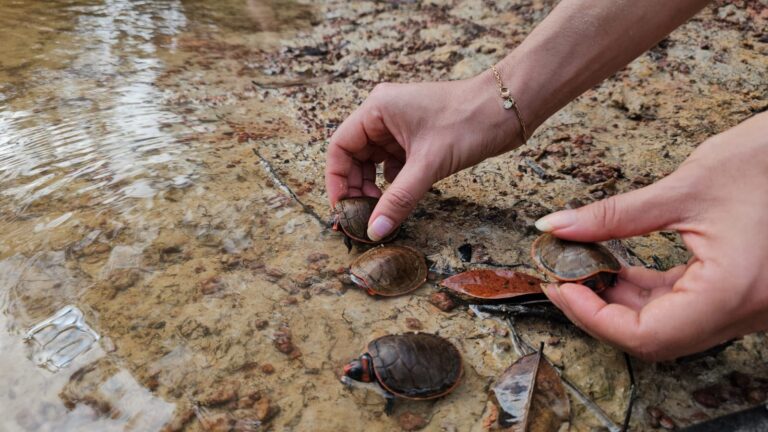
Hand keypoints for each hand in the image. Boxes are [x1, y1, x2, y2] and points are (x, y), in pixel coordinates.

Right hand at [325, 75, 522, 240]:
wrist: (509, 108)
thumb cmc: (469, 122)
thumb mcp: (429, 165)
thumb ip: (398, 199)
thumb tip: (375, 231)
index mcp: (377, 109)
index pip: (340, 147)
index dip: (336, 181)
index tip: (342, 209)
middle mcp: (384, 115)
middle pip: (354, 157)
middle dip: (356, 188)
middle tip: (363, 218)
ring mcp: (401, 126)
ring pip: (374, 162)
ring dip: (375, 188)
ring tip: (380, 212)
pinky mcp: (418, 138)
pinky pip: (395, 163)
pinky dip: (394, 183)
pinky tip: (400, 199)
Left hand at [538, 112, 767, 360]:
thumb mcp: (684, 188)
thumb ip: (613, 216)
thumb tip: (556, 226)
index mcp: (732, 293)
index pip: (647, 336)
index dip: (593, 318)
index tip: (560, 287)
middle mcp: (744, 312)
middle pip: (655, 337)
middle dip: (601, 311)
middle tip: (565, 278)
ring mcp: (745, 306)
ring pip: (669, 325)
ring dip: (622, 302)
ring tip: (586, 268)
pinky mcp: (741, 293)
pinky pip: (687, 307)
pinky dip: (648, 292)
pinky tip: (619, 268)